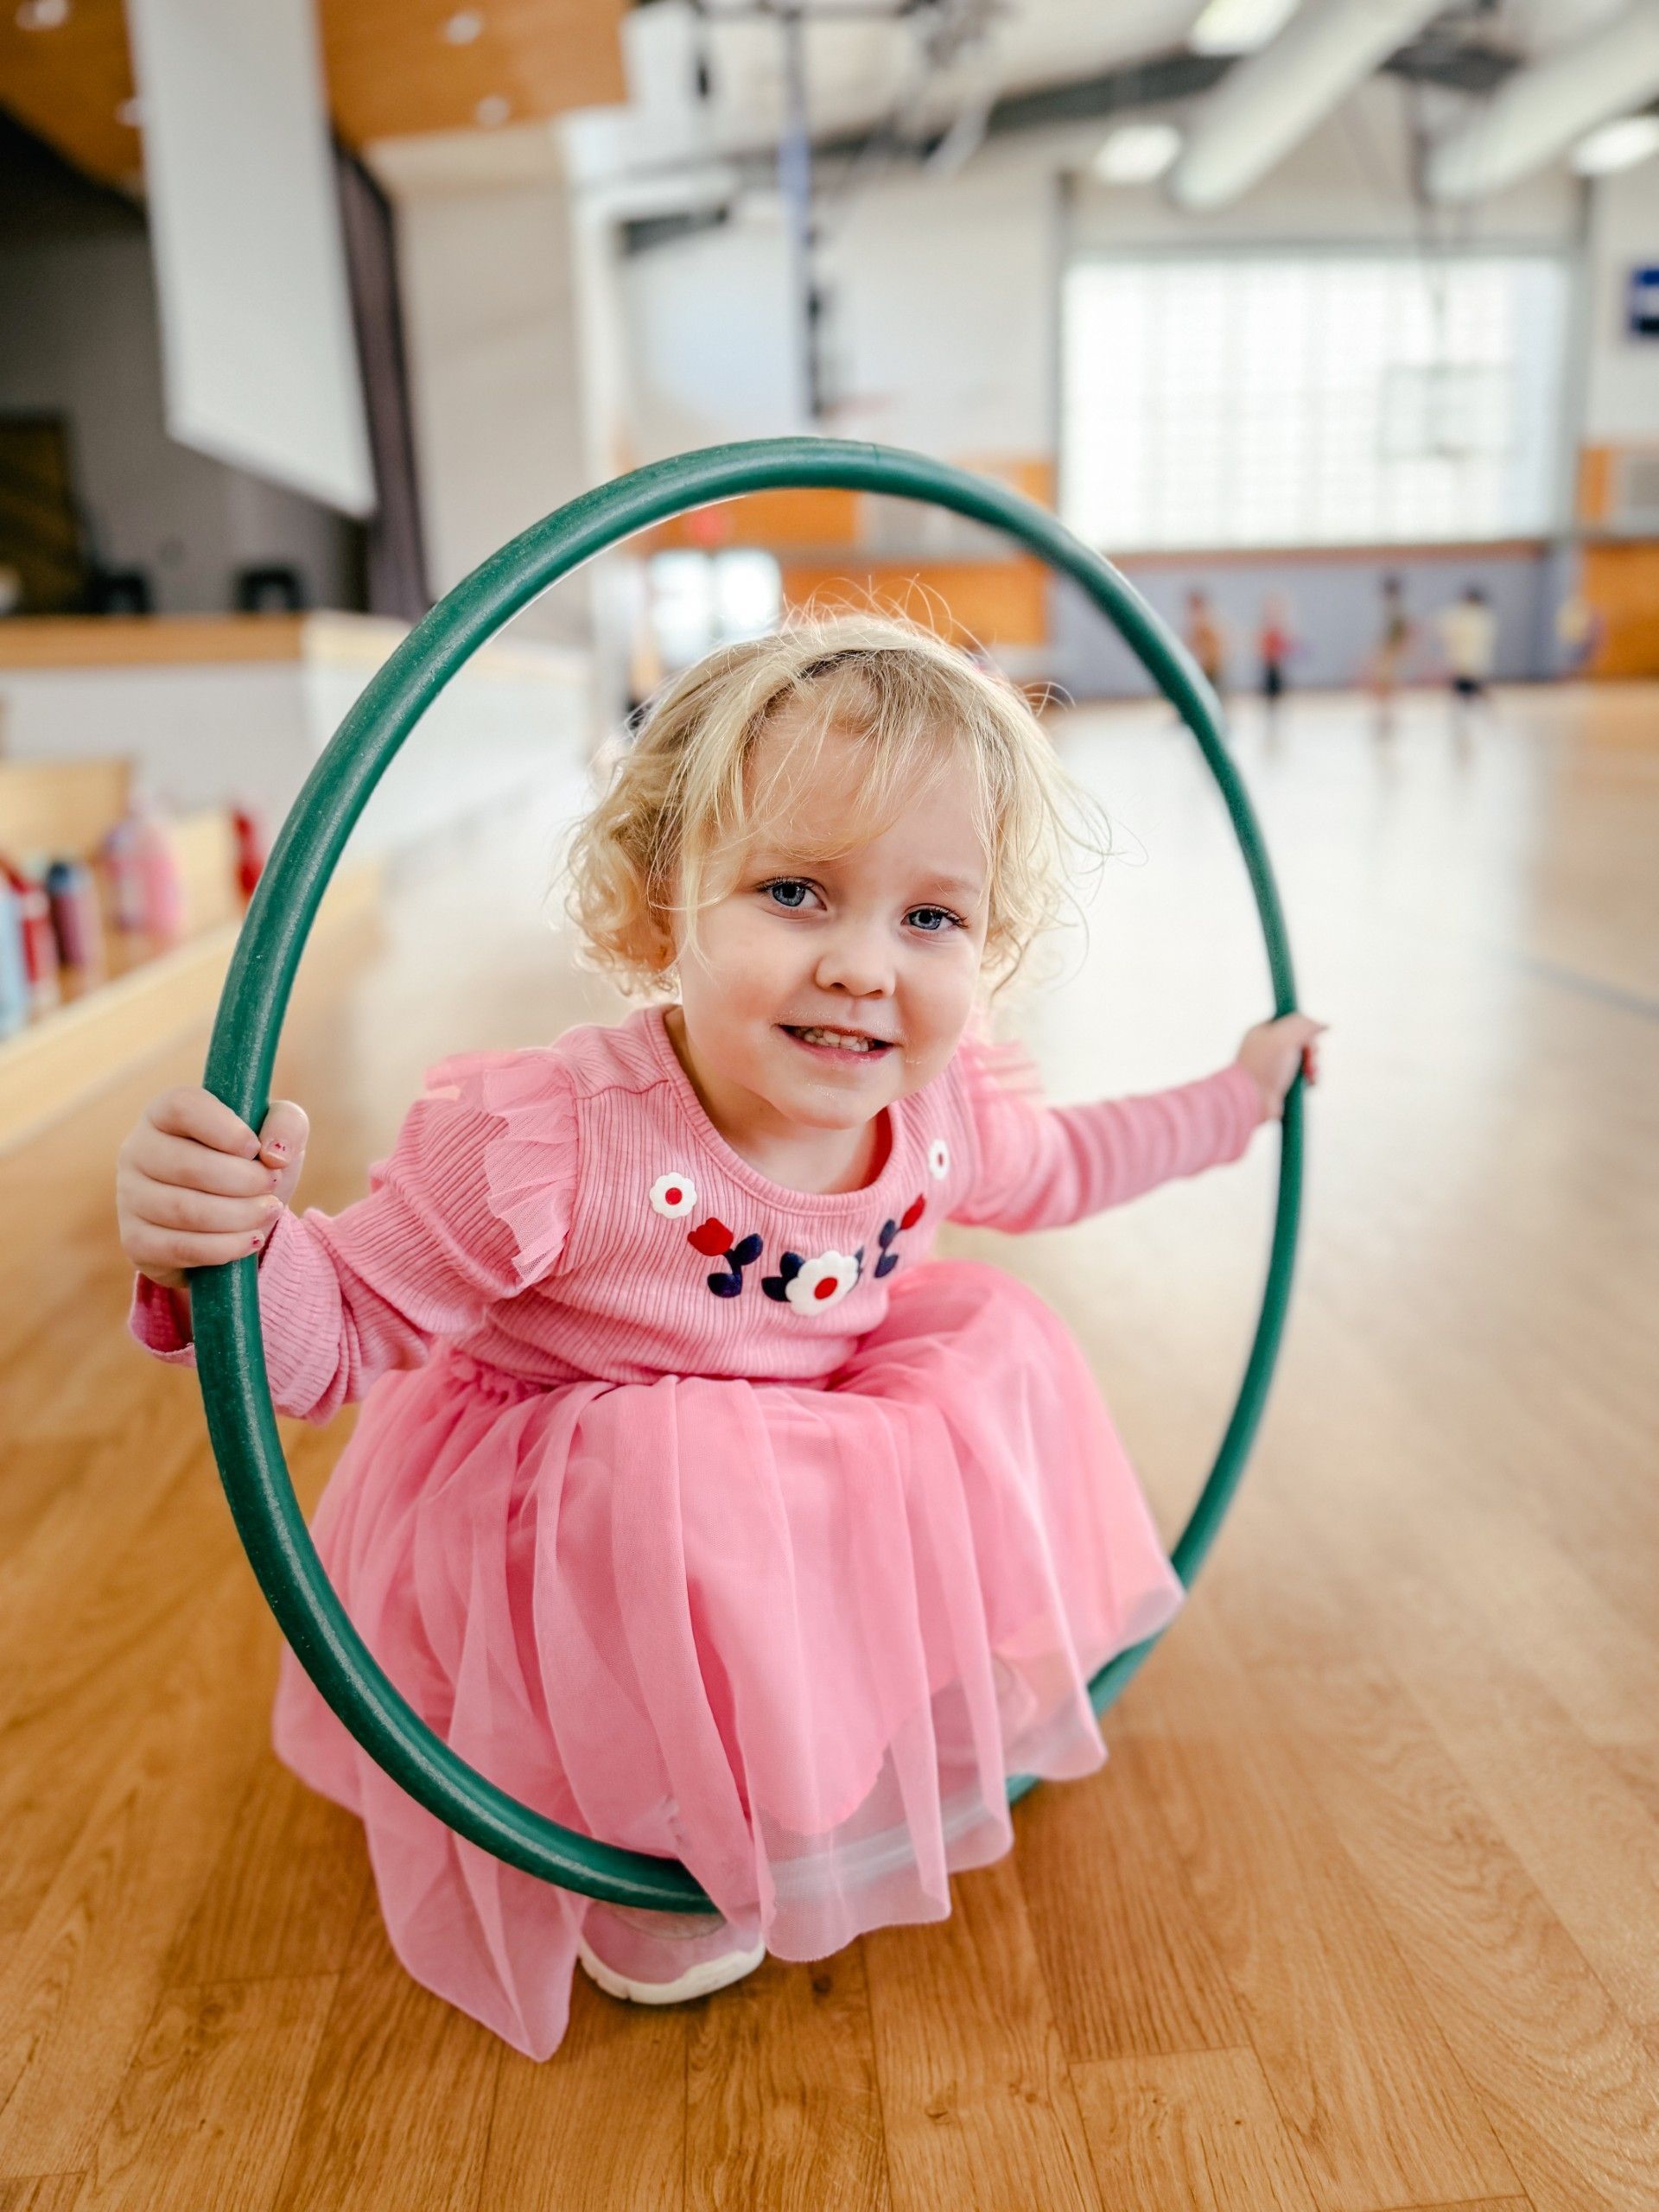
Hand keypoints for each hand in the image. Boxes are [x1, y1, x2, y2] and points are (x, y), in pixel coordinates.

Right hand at [116, 1087, 310, 1292]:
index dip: (224, 1128)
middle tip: (272, 1186)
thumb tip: (275, 1153)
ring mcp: (130, 1197)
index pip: (182, 1107)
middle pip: (187, 1165)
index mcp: (165, 1114)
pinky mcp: (135, 1241)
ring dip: (239, 1215)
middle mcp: (137, 1150)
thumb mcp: (276, 1136)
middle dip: (244, 1181)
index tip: (255, 1148)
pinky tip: (250, 1240)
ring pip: (185, 1210)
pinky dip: (224, 1247)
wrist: (228, 1221)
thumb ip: (287, 1124)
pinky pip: (180, 1247)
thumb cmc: (248, 1165)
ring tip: (268, 1212)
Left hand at [1235, 1014, 1326, 1122]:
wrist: (1252, 1100)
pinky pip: (1303, 1079)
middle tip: (1310, 1056)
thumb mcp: (1285, 1037)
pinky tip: (1309, 1084)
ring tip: (1310, 1074)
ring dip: (1312, 1066)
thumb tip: (1323, 1025)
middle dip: (1311, 1050)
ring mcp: (1275, 1068)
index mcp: (1263, 1032)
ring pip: (1304, 1061)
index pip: (1290, 1022)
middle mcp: (1268, 1049)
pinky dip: (1309, 1080)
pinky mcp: (1282, 1085)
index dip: (1303, 1029)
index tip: (1307, 1037)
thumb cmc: (1264, 1067)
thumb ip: (1305, 1025)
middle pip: (1301, 1042)